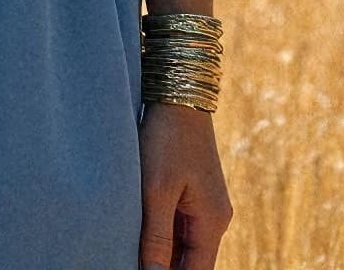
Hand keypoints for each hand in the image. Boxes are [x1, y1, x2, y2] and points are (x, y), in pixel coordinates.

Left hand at [137, 100, 232, 269]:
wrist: (178, 90)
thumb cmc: (166, 137)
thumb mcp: (157, 189)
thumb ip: (157, 238)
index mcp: (212, 222)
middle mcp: (215, 218)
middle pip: (190, 263)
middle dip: (164, 268)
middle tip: (129, 260)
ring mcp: (206, 204)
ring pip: (183, 246)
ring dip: (161, 254)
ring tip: (132, 252)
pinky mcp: (194, 192)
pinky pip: (179, 227)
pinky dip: (161, 237)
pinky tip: (138, 236)